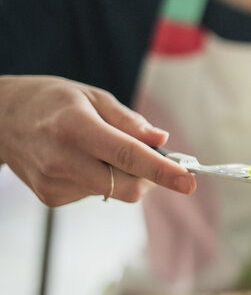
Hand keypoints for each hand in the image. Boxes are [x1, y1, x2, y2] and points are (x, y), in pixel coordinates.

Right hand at [0, 75, 195, 205]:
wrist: (1, 119)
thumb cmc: (52, 102)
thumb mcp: (93, 96)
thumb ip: (129, 121)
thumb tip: (162, 140)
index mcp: (75, 127)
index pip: (127, 155)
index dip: (162, 170)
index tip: (188, 181)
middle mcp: (62, 159)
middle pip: (126, 187)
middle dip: (150, 177)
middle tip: (155, 158)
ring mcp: (54, 183)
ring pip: (114, 191)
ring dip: (122, 175)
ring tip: (99, 149)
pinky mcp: (51, 197)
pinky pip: (96, 194)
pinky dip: (102, 180)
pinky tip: (82, 160)